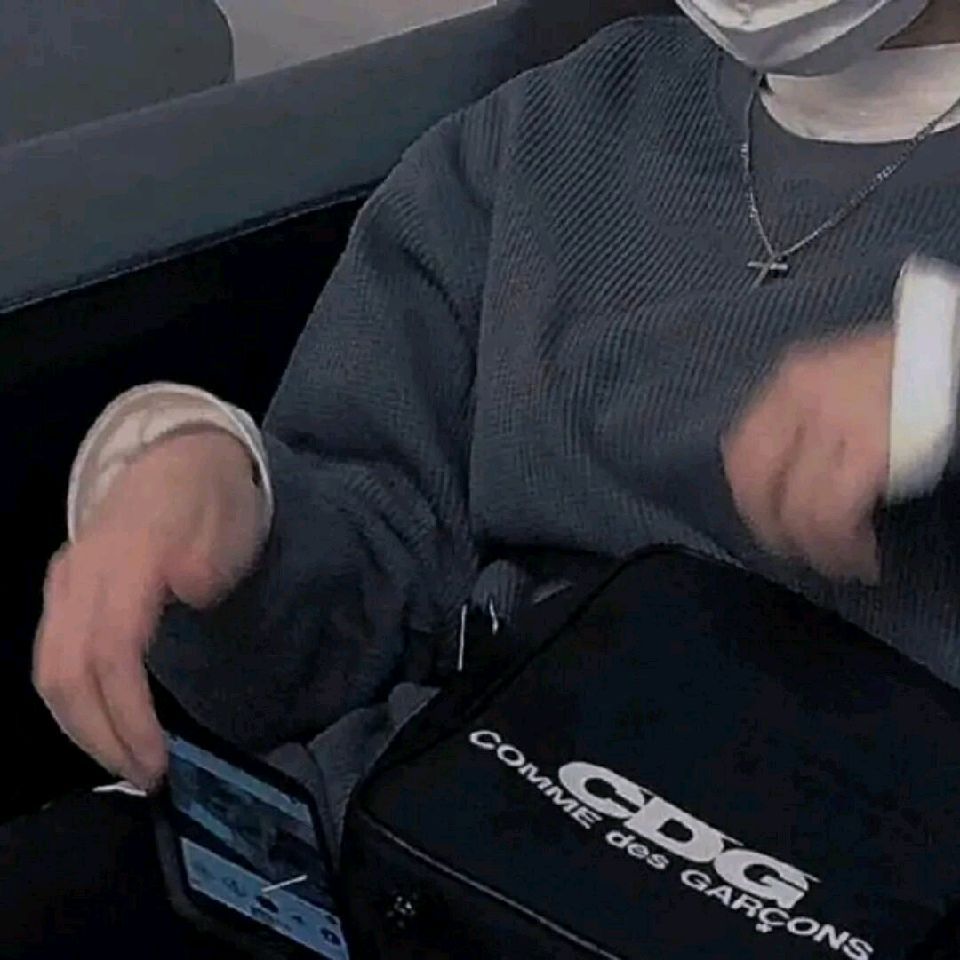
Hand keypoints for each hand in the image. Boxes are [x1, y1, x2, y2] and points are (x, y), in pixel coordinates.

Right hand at [33, 429, 262, 788]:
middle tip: (145, 778)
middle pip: (65, 673)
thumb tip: (189, 587)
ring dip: (81, 726)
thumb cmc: (212, 496)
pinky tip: (104, 723)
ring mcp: (67, 582)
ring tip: (126, 762)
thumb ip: (210, 556)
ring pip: (49, 670)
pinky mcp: (65, 591)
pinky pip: (52, 657)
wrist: (179, 454)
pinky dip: (74, 700)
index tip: (157, 759)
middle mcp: (82, 574)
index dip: (128, 715)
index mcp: (126, 559)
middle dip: (100, 736)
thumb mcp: (231, 517)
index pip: (111, 653)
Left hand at [722, 330, 892, 581]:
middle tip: (804, 555)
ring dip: (818, 550)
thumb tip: (785, 485)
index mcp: (791, 380)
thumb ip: (806, 423)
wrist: (957, 358)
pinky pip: (834, 515)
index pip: (739, 453)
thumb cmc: (913, 374)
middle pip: (754, 486)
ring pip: (795, 508)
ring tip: (844, 563)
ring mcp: (832, 420)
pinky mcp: (872, 447)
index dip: (751, 503)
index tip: (774, 528)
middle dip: (774, 532)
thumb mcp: (842, 385)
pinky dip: (842, 548)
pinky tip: (861, 556)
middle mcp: (799, 396)